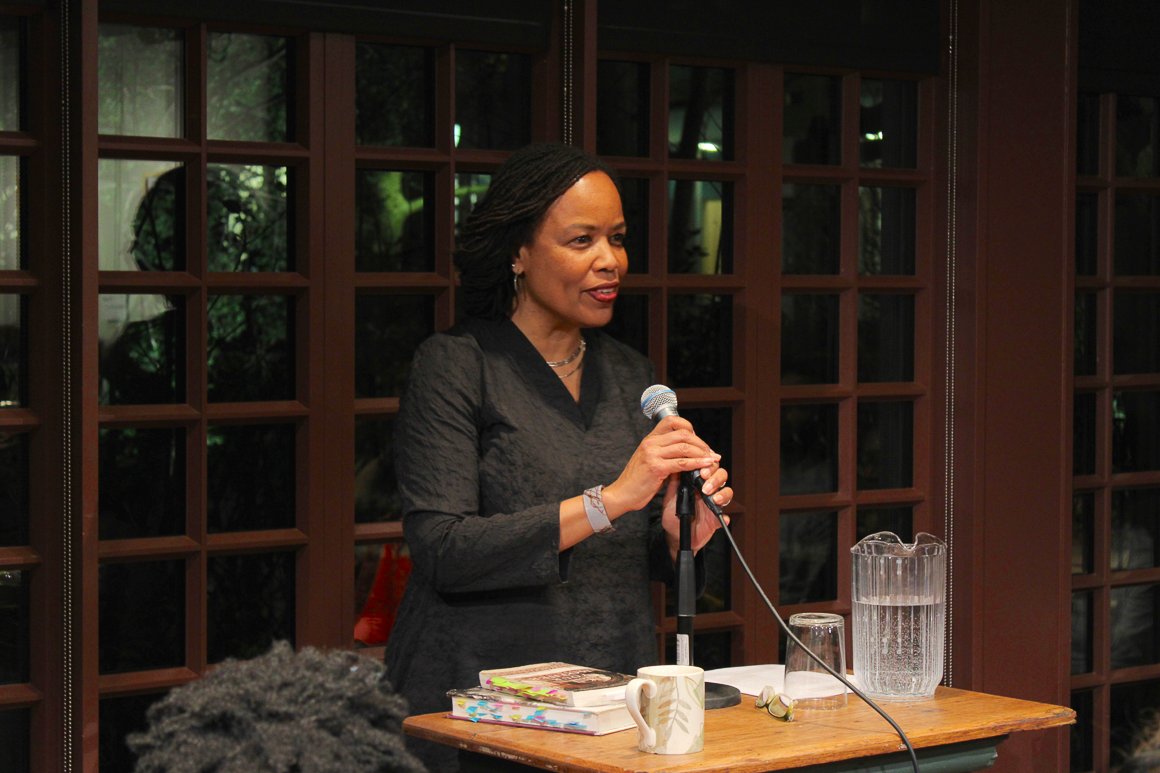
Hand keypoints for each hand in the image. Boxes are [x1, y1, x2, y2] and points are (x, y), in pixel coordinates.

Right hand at [602, 415, 723, 516]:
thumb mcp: (651, 461)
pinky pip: (682, 463)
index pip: (672, 421)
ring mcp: (652, 454)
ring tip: (712, 460)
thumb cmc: (637, 481)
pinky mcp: (656, 467)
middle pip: (683, 434)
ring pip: (685, 447)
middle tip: (710, 453)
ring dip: (702, 453)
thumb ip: (666, 454)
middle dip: (701, 443)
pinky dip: (697, 464)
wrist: (622, 494)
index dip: (689, 427)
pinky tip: (705, 466)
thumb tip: (689, 453)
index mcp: (650, 439)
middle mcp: (651, 443)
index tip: (698, 440)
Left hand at [660, 464, 731, 557]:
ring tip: (714, 499)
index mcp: (697, 483)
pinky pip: (725, 517)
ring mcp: (713, 505)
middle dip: (716, 478)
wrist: (674, 535)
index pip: (709, 468)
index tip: (702, 472)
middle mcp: (708, 491)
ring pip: (727, 492)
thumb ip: (674, 482)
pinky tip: (722, 518)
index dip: (709, 466)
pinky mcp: (716, 519)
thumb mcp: (670, 496)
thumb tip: (677, 465)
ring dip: (722, 494)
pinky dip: (725, 517)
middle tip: (706, 486)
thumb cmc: (672, 515)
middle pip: (721, 476)